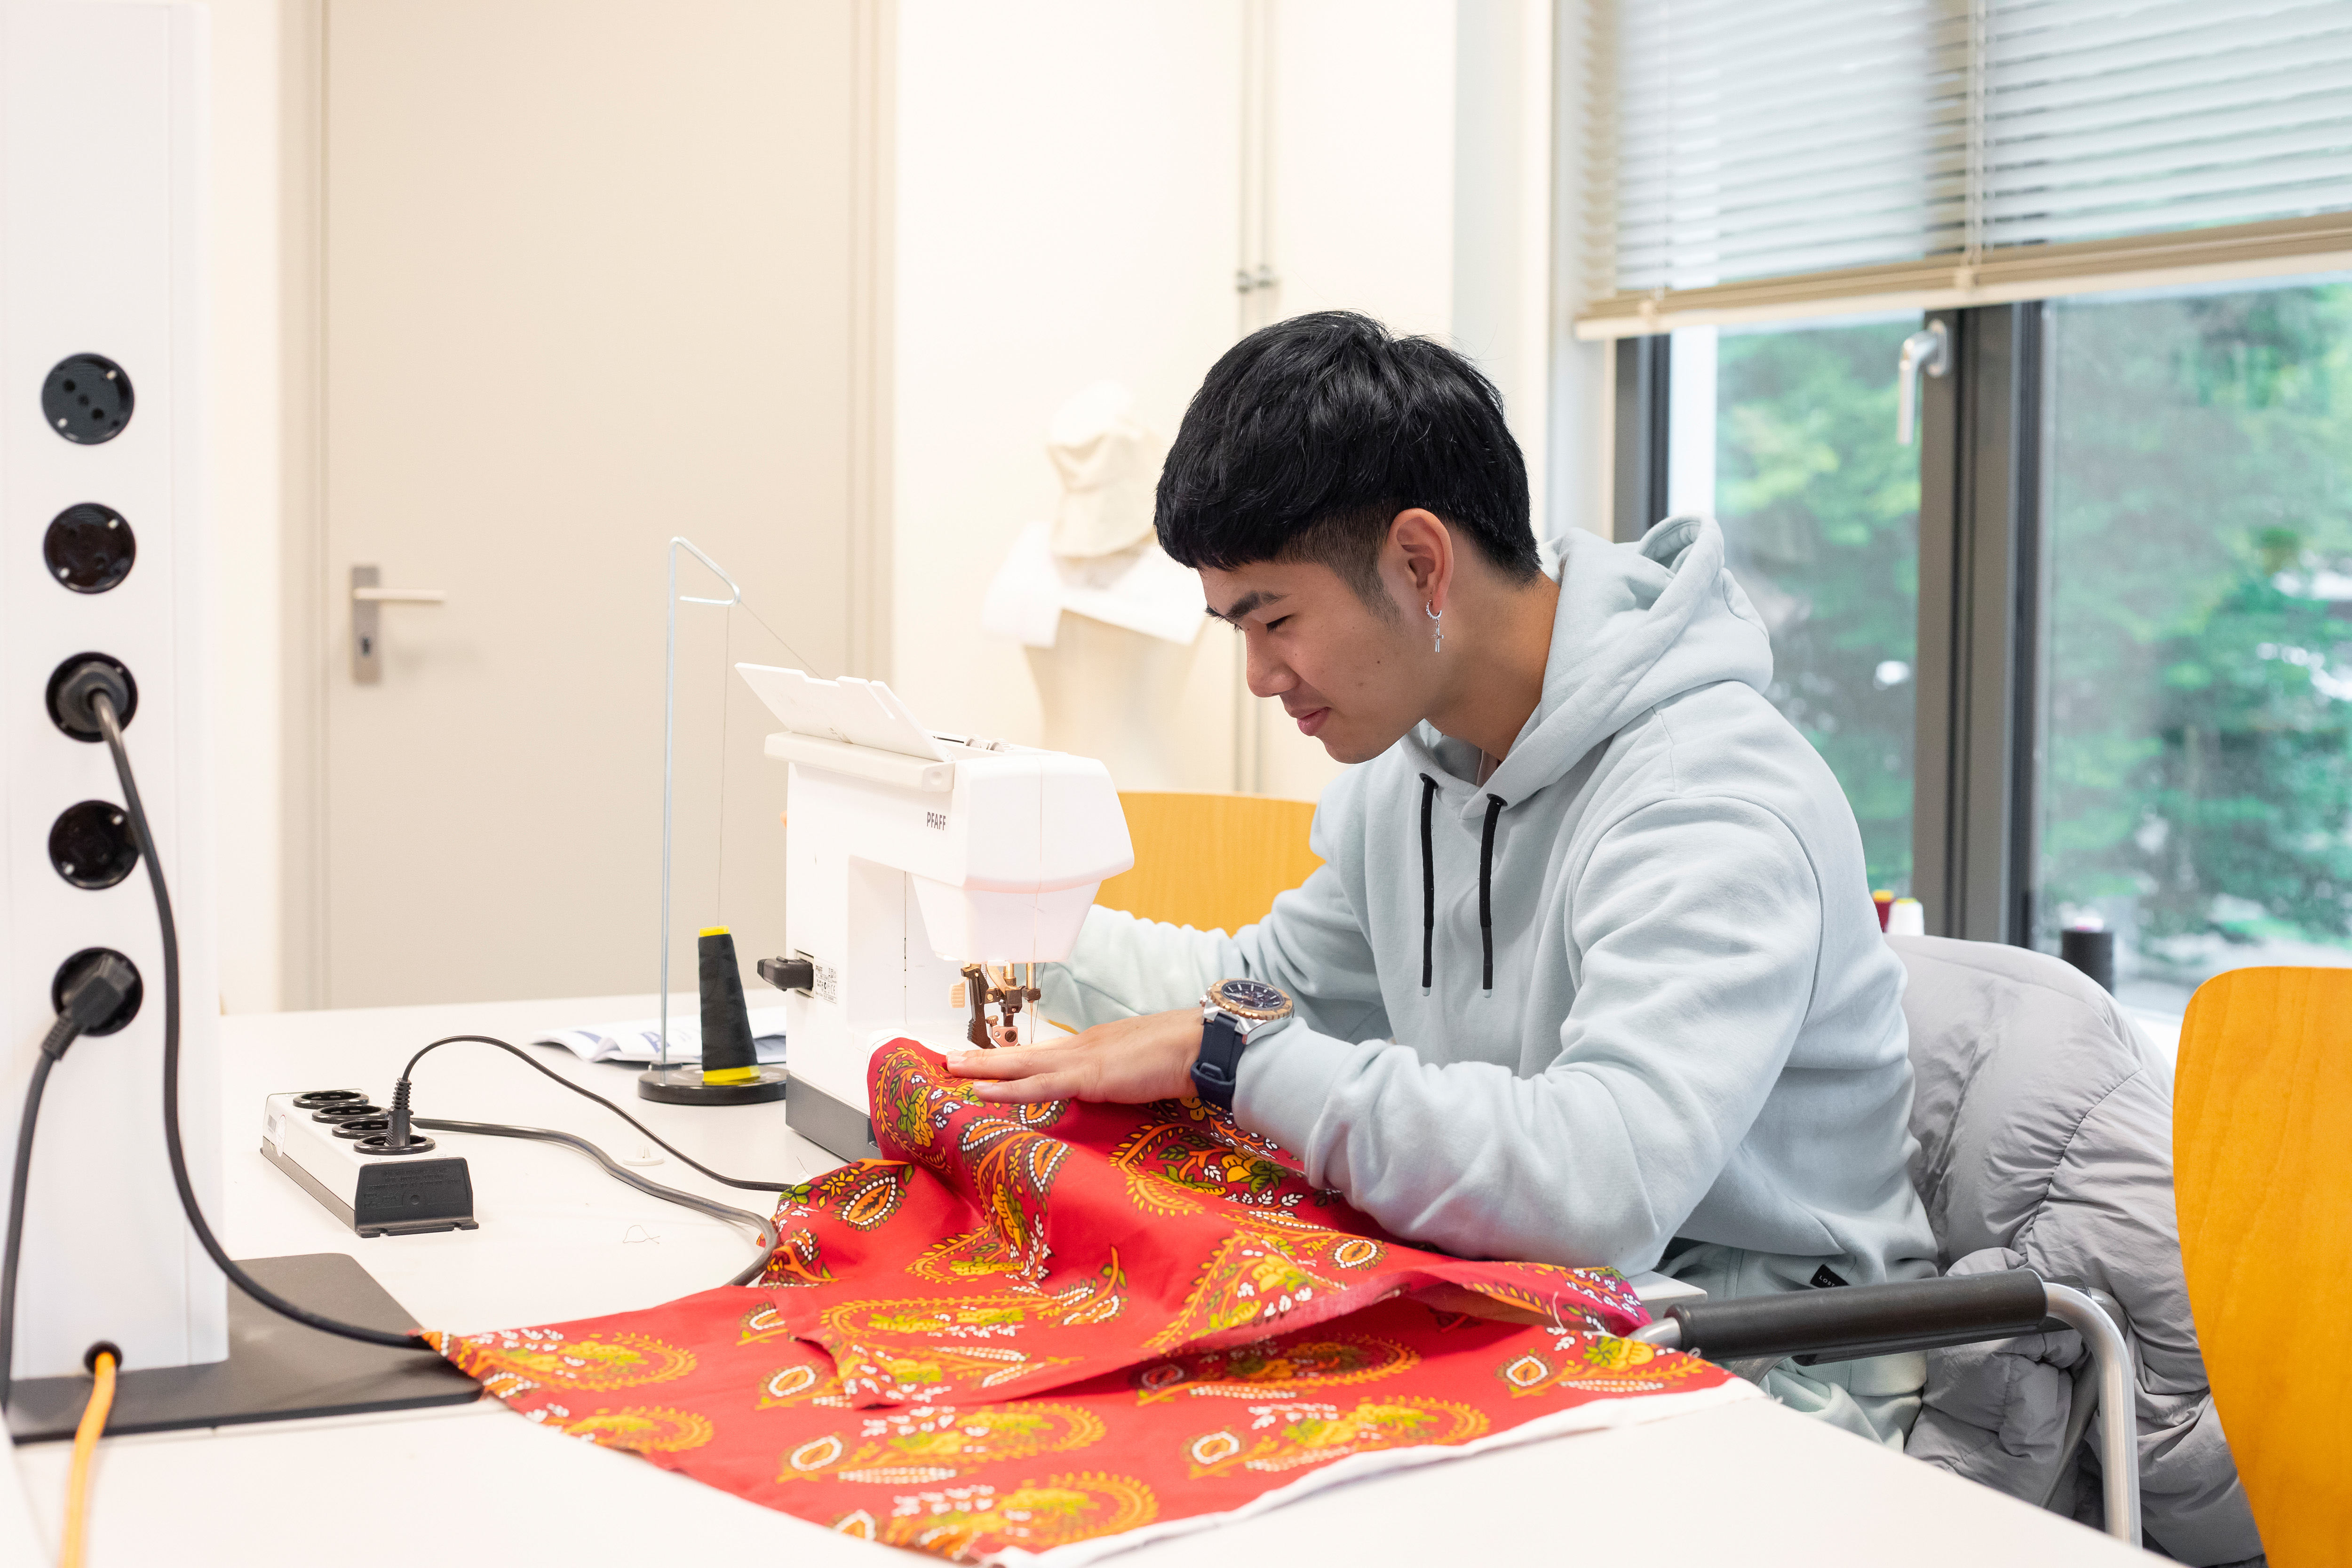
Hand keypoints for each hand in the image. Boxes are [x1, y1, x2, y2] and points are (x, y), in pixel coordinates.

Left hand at [945, 1008, 1200, 1105]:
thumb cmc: (1180, 1058)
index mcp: (1093, 1046)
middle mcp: (1080, 1047)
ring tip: (953, 1067)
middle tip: (951, 1058)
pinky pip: (1038, 1086)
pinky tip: (982, 1089)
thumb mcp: (1140, 1067)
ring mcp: (1081, 1060)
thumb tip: (1116, 1087)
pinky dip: (1007, 1088)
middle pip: (1024, 1054)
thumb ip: (1122, 1077)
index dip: (1015, 1058)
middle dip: (986, 1058)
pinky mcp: (1087, 1078)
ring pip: (1021, 1065)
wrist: (1199, 1046)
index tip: (990, 1060)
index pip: (1045, 1053)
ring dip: (985, 1067)